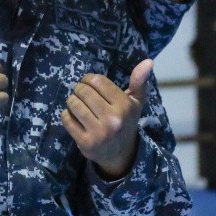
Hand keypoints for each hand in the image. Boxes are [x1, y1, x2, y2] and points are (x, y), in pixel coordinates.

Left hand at [60, 59, 153, 179]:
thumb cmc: (126, 121)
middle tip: (81, 93)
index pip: (97, 80)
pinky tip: (74, 117)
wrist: (120, 154)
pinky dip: (66, 115)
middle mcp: (113, 119)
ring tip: (77, 103)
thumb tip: (148, 61)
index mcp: (125, 106)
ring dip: (72, 101)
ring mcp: (99, 133)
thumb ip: (139, 81)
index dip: (89, 79)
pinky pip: (66, 119)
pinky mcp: (85, 143)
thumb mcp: (135, 102)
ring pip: (73, 104)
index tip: (89, 83)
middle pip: (83, 91)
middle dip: (79, 89)